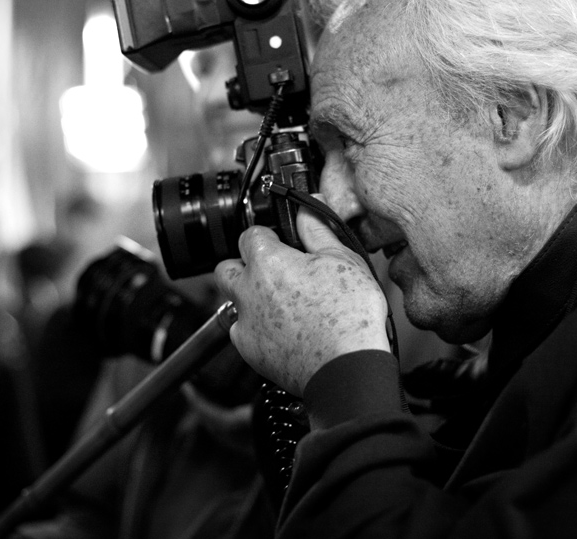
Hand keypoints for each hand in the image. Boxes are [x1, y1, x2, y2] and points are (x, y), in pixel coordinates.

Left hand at [214, 196, 388, 395]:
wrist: (346, 368)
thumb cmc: (349, 315)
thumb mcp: (343, 259)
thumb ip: (318, 230)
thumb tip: (308, 206)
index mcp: (268, 262)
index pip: (249, 234)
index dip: (268, 235)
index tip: (282, 243)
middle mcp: (248, 291)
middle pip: (227, 268)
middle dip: (245, 266)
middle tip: (275, 272)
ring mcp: (245, 323)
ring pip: (234, 302)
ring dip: (251, 298)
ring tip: (284, 304)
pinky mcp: (250, 351)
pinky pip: (243, 332)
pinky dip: (259, 329)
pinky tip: (287, 331)